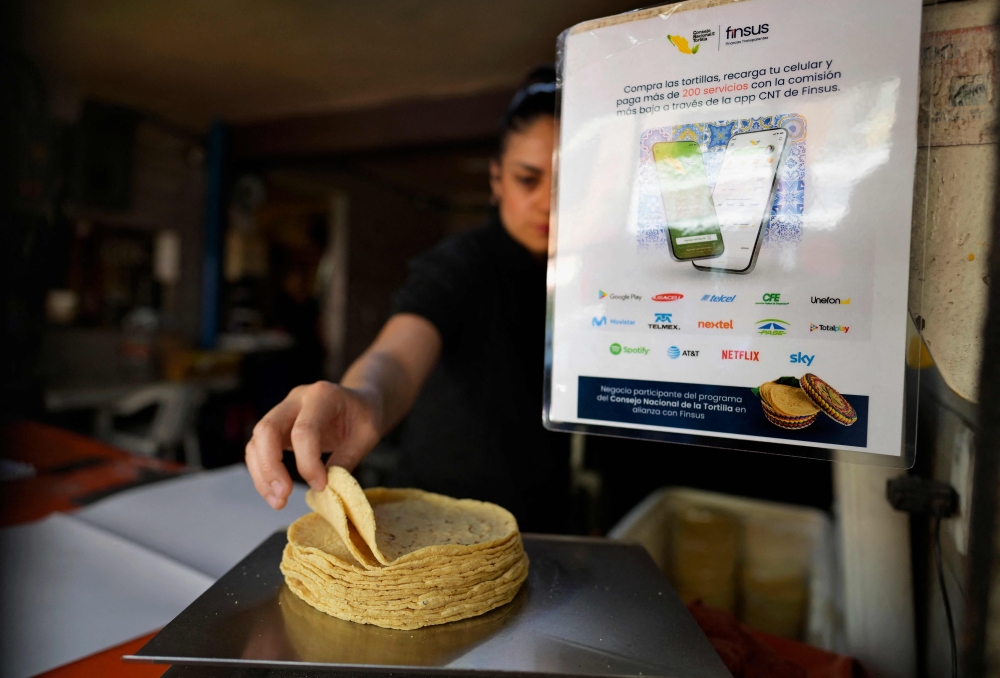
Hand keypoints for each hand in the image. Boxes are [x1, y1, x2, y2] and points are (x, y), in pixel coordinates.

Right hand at [245, 381, 380, 508]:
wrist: (360, 401)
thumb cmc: (365, 415)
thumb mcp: (368, 434)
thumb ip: (348, 458)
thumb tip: (327, 487)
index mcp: (322, 395)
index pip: (304, 430)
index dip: (308, 463)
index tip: (321, 486)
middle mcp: (296, 399)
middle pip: (267, 430)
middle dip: (271, 467)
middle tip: (284, 496)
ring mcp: (283, 411)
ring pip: (257, 441)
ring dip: (263, 475)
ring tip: (278, 502)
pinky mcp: (277, 426)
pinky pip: (259, 449)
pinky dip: (263, 473)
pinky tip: (276, 492)